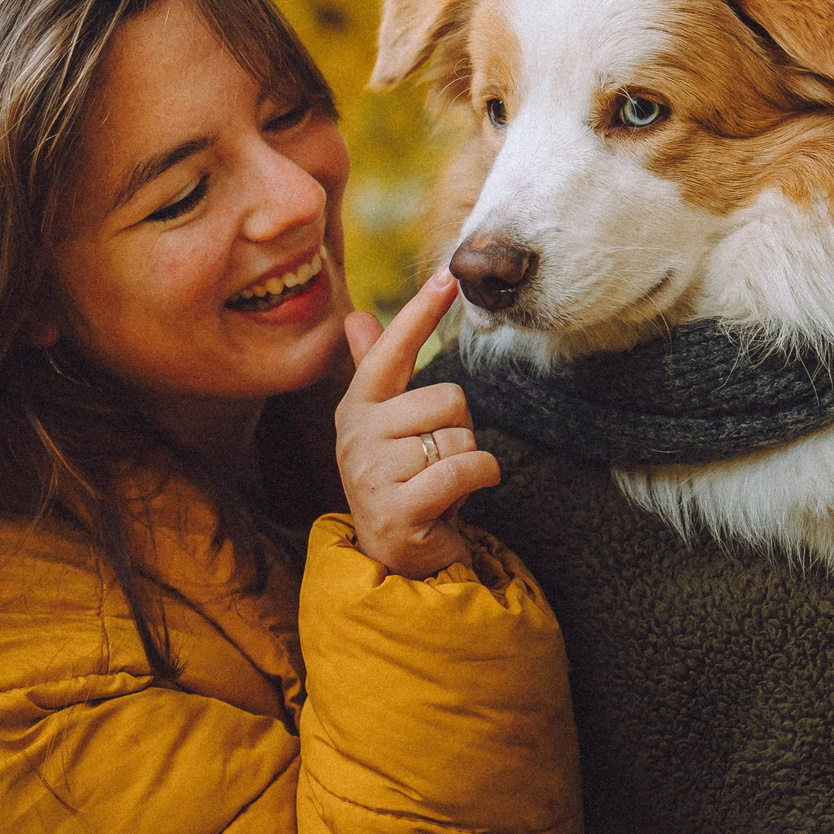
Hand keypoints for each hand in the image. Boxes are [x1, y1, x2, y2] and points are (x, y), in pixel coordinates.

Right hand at [335, 269, 498, 576]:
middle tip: (439, 461)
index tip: (449, 275)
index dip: (421, 311)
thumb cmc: (402, 480)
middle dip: (460, 430)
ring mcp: (372, 472)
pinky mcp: (396, 509)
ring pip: (460, 435)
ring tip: (442, 485)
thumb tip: (353, 317)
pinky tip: (462, 499)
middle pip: (448, 397)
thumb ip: (375, 369)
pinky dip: (480, 479)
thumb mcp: (388, 425)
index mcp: (357, 406)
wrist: (396, 558)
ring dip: (468, 461)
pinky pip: (465, 470)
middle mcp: (355, 434)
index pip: (393, 350)